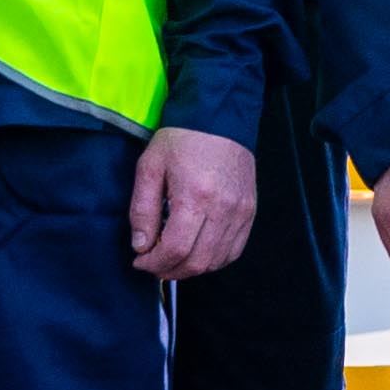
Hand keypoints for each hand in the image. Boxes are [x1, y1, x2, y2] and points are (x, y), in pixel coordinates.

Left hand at [127, 125, 258, 279]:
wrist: (219, 118)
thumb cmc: (181, 140)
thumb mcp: (150, 167)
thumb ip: (142, 210)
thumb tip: (141, 246)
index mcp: (195, 196)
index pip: (176, 248)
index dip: (154, 262)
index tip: (139, 261)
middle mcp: (223, 208)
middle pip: (198, 261)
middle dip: (170, 270)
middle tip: (153, 265)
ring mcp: (241, 211)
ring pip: (217, 260)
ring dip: (191, 269)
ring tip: (172, 260)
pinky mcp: (249, 211)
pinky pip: (234, 250)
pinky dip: (213, 260)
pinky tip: (197, 253)